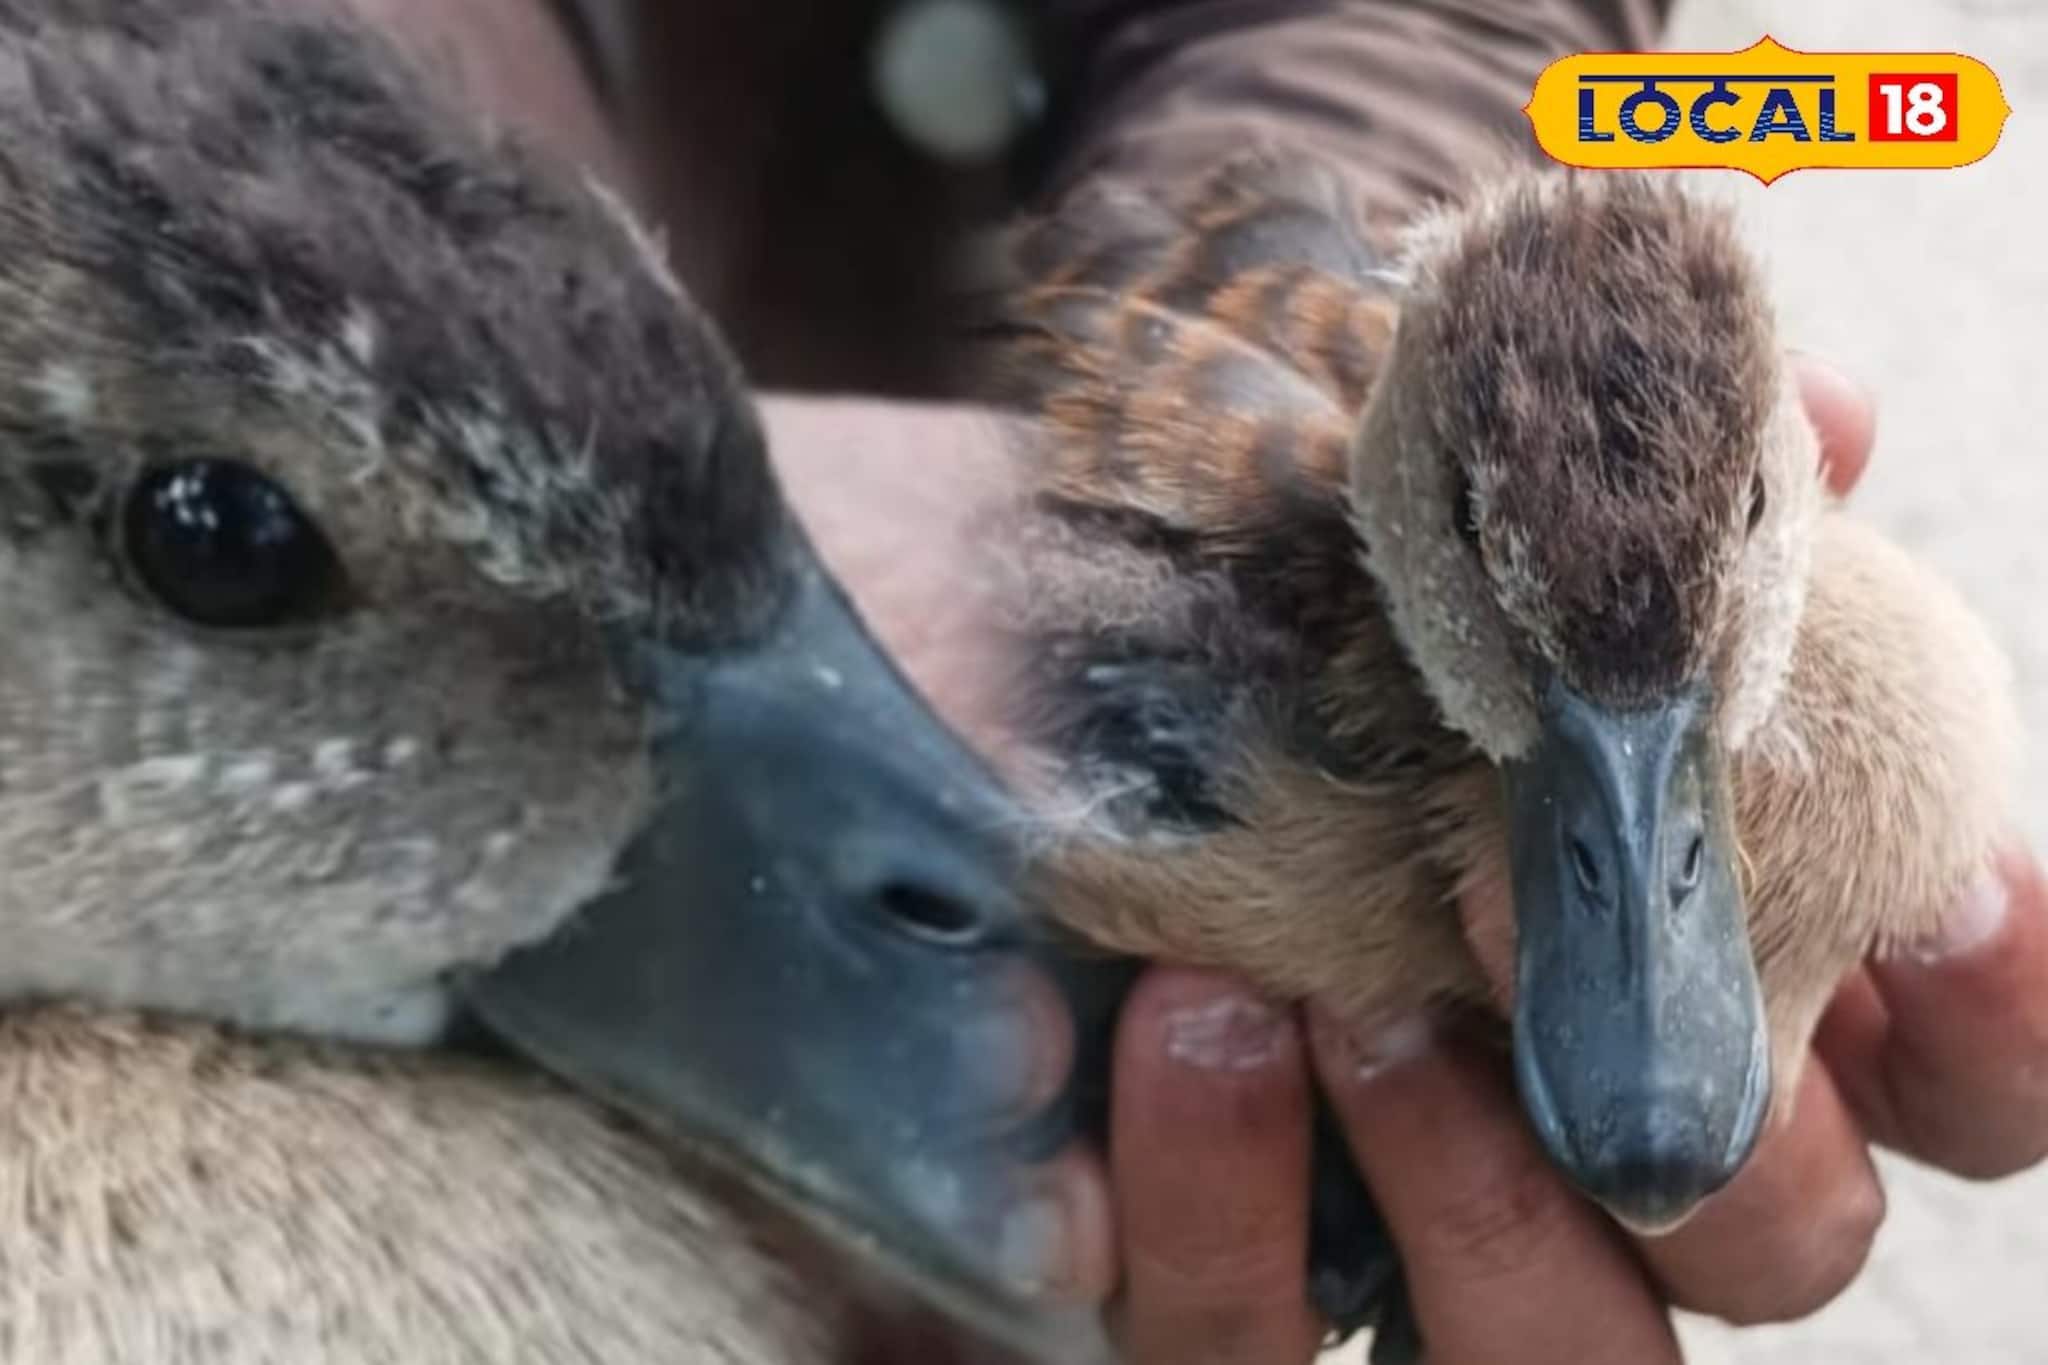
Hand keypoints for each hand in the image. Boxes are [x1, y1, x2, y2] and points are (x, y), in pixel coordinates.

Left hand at [1061, 354, 2047, 1363]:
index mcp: (1654, 951)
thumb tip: (1818, 427)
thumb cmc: (1154, 587)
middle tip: (1558, 926)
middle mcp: (1551, 1113)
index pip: (1935, 1080)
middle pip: (1780, 1246)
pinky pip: (1248, 1340)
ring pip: (1559, 1358)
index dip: (1993, 1022)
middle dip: (1724, 1123)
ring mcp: (1377, 1223)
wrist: (880, 666)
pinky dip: (1230, 1211)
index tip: (1963, 887)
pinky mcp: (1187, 1272)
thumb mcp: (1359, 502)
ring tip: (1347, 1002)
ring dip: (1492, 1197)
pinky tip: (1183, 1032)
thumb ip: (1600, 498)